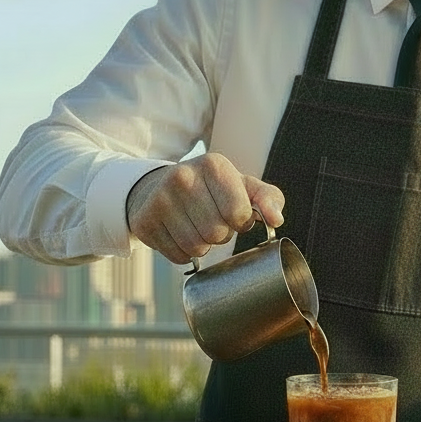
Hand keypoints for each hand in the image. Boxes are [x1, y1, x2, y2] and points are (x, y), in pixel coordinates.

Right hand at [125, 152, 284, 263]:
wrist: (157, 186)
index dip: (241, 221)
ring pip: (197, 248)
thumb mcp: (241, 186)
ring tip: (196, 227)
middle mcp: (183, 177)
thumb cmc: (209, 190)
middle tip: (211, 220)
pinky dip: (184, 253)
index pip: (239, 213)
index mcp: (213, 165)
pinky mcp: (145, 221)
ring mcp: (160, 199)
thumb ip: (268, 198)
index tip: (232, 213)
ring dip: (203, 246)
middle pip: (217, 233)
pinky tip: (179, 234)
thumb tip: (276, 219)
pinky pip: (178, 257)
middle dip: (220, 235)